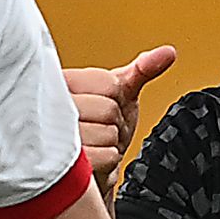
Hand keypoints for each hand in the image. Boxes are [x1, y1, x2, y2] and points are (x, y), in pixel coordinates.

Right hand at [68, 45, 177, 189]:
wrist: (89, 165)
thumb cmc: (99, 126)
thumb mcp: (120, 93)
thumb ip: (141, 70)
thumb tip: (168, 53)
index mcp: (62, 81)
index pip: (108, 84)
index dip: (116, 97)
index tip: (103, 104)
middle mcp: (51, 105)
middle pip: (108, 109)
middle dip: (114, 121)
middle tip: (100, 126)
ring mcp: (54, 134)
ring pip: (107, 133)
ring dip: (111, 142)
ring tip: (96, 142)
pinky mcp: (62, 163)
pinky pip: (107, 156)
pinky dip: (109, 160)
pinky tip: (94, 159)